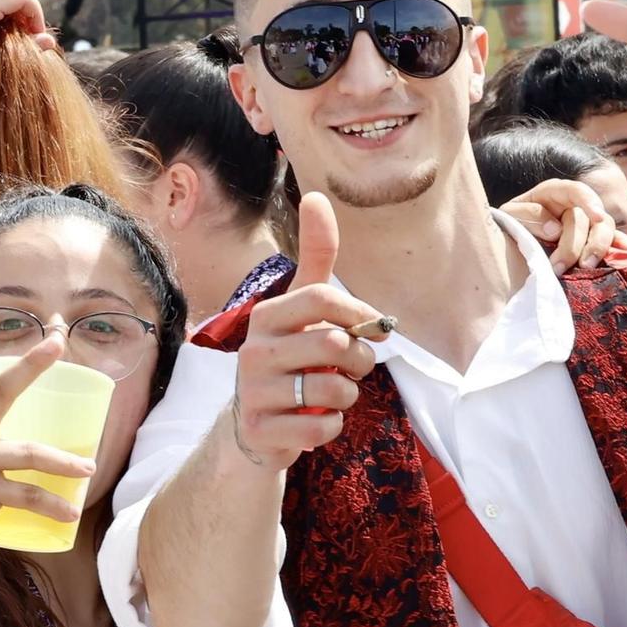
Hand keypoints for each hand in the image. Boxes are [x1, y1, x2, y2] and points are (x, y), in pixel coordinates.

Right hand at [229, 193, 385, 470]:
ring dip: (347, 396)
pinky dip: (331, 427)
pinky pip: (322, 428)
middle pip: (334, 344)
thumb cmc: (290, 358)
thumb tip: (318, 196)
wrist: (254, 427)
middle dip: (360, 360)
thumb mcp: (301, 308)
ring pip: (333, 390)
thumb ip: (316, 258)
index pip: (321, 297)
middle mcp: (254, 350)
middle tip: (354, 367)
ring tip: (331, 395)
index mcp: (267, 315)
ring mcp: (254, 392)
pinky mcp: (261, 430)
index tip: (373, 327)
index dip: (359, 314)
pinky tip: (314, 421)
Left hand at [499, 177, 616, 273]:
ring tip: (585, 269)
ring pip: (604, 231)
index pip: (577, 191)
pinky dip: (623, 249)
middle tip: (561, 267)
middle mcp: (575, 205)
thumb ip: (528, 215)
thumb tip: (555, 229)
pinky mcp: (593, 241)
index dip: (589, 201)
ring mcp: (587, 224)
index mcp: (555, 192)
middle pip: (590, 219)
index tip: (597, 216)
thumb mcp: (510, 214)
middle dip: (579, 243)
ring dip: (597, 250)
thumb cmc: (512, 222)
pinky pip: (614, 242)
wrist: (514, 239)